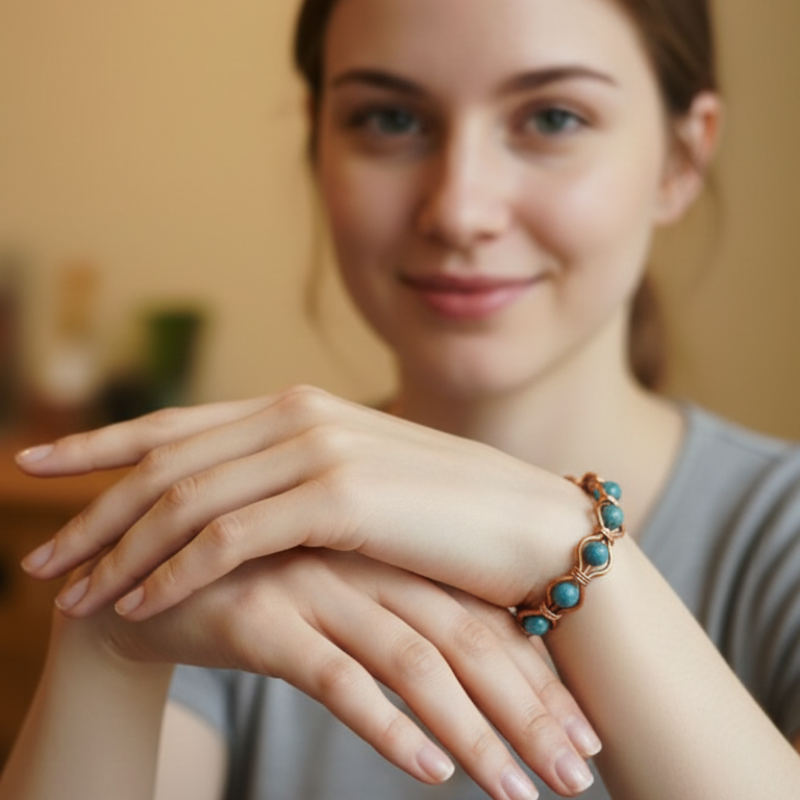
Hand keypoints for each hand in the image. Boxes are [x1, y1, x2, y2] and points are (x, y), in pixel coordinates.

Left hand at [19, 385, 589, 619]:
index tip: (41, 464)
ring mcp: (317, 450)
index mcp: (298, 408)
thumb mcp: (360, 484)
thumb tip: (239, 504)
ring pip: (186, 501)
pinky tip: (141, 606)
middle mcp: (298, 415)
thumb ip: (297, 480)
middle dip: (92, 512)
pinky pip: (230, 538)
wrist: (534, 528)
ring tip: (75, 599)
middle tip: (40, 561)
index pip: (176, 424)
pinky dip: (176, 572)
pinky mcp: (339, 497)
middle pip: (164, 463)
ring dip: (121, 552)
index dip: (100, 444)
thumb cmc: (449, 515)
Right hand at [59, 549, 598, 797]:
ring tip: (519, 792)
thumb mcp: (335, 591)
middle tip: (576, 776)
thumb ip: (397, 614)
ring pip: (410, 659)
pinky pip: (333, 673)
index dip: (539, 677)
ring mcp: (312, 583)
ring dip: (471, 731)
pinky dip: (385, 723)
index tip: (585, 737)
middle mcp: (361, 561)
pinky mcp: (259, 614)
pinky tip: (427, 769)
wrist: (146, 578)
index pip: (482, 618)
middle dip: (527, 711)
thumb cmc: (255, 590)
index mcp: (389, 552)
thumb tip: (474, 679)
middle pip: (463, 638)